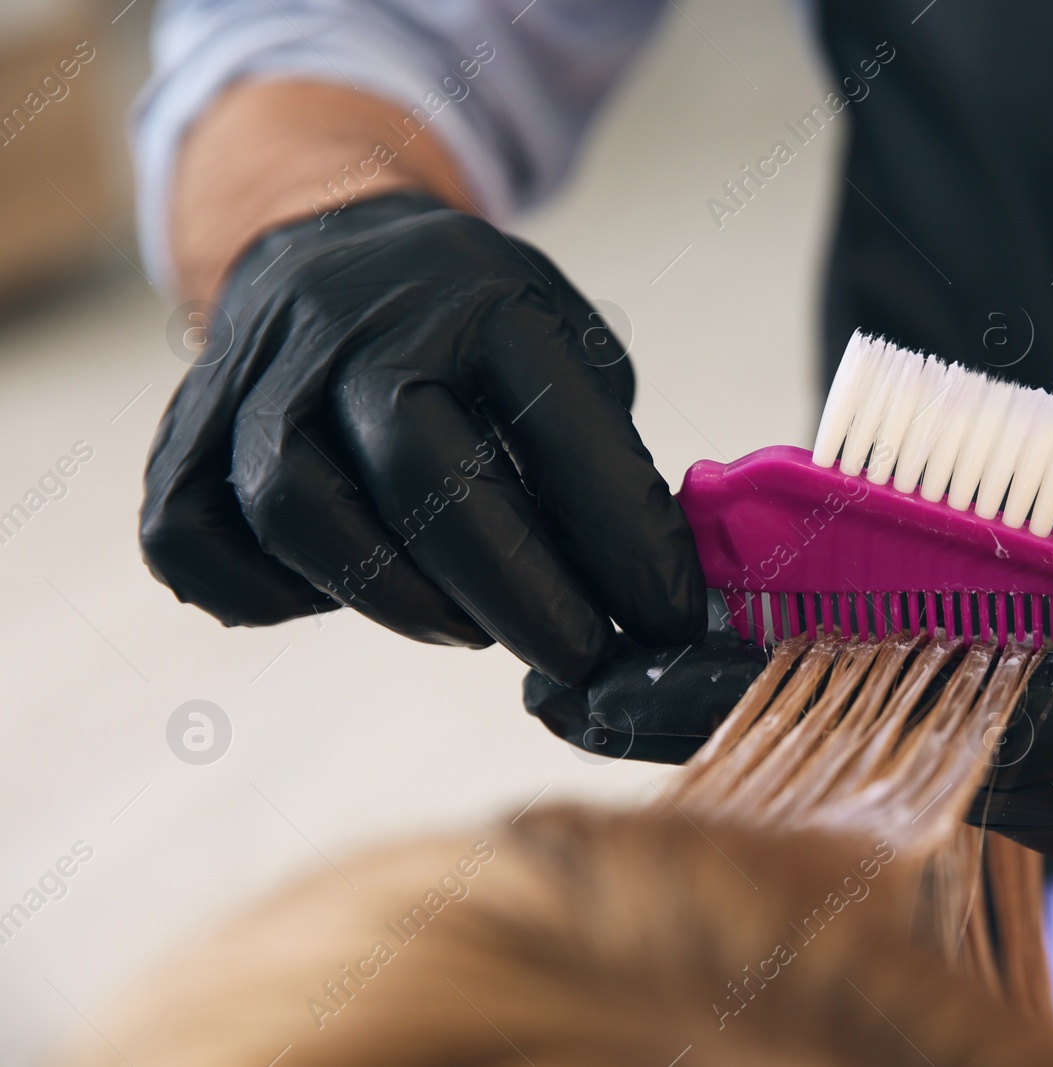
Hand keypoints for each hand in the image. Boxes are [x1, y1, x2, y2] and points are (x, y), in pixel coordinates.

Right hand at [142, 194, 704, 684]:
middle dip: (511, 588)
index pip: (557, 421)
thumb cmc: (474, 328)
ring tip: (466, 626)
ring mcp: (256, 369)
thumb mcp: (564, 346)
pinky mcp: (182, 425)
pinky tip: (338, 593)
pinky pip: (191, 534)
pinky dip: (265, 593)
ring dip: (393, 596)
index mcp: (480, 295)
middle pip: (417, 470)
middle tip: (573, 656)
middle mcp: (358, 321)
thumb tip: (650, 594)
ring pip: (294, 507)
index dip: (621, 537)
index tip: (667, 619)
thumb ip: (603, 453)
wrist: (329, 242)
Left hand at [528, 524, 1052, 853]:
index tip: (605, 692)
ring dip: (736, 680)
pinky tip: (757, 620)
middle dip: (689, 710)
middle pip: (829, 739)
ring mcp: (1043, 736)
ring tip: (611, 652)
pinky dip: (827, 648)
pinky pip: (916, 679)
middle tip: (550, 678)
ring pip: (858, 711)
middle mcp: (1041, 761)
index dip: (738, 712)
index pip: (872, 737)